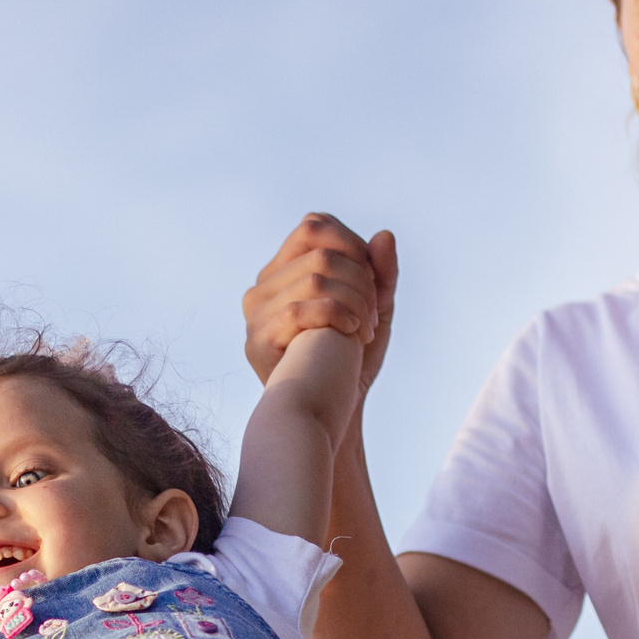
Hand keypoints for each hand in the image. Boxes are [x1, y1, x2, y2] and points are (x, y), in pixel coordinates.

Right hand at [240, 214, 396, 390]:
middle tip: (374, 312)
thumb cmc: (350, 359)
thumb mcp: (374, 308)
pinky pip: (302, 307)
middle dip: (359, 277)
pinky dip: (337, 317)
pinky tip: (352, 338)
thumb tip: (384, 236)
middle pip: (318, 250)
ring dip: (355, 301)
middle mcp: (261, 288)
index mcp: (281, 272)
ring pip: (314, 276)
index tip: (375, 280)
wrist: (333, 412)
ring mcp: (254, 314)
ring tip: (366, 330)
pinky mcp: (257, 340)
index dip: (351, 242)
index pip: (313, 226)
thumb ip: (381, 272)